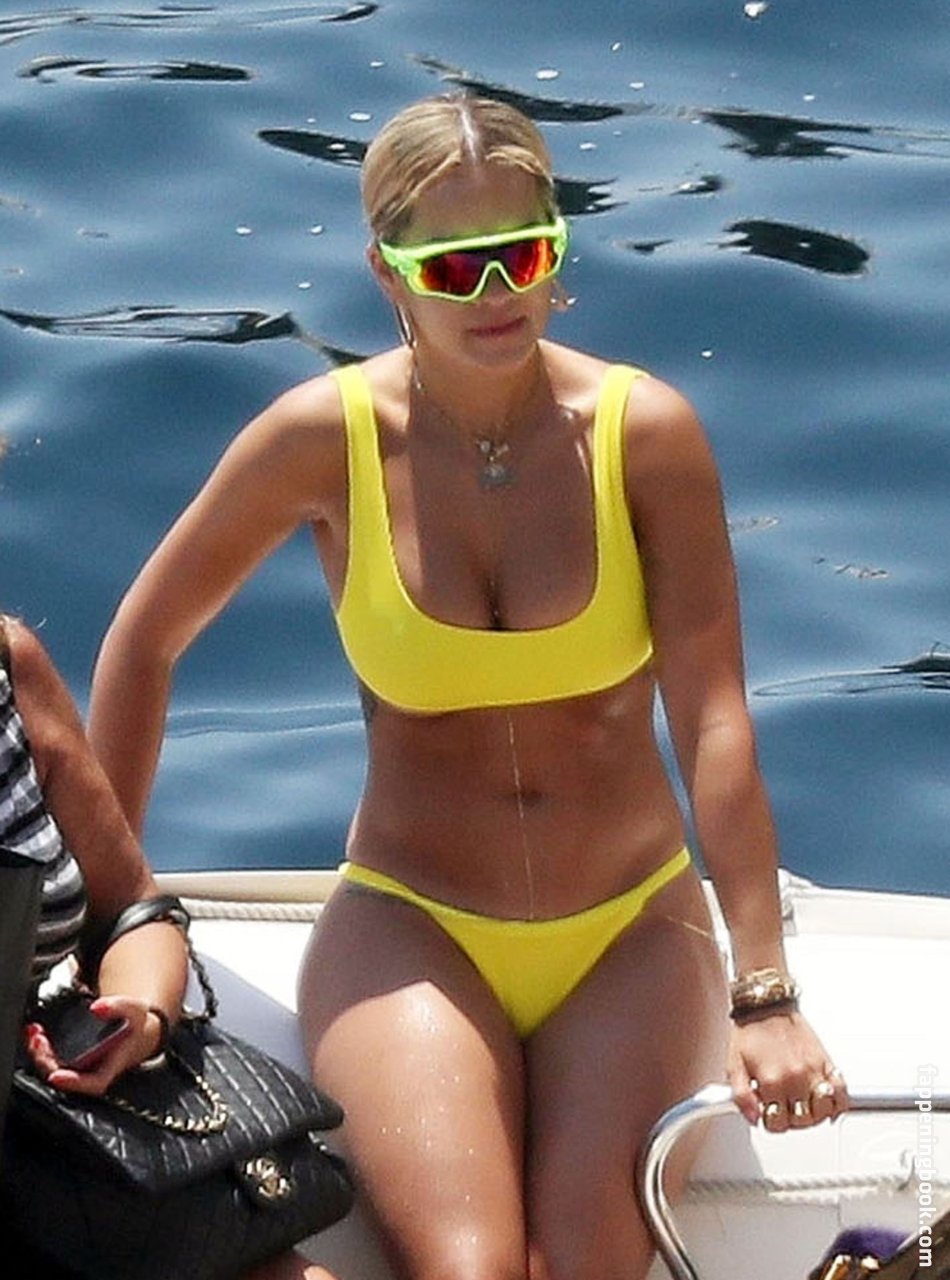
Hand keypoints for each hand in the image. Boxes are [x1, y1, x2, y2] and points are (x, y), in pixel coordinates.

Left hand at [24, 996, 166, 1096]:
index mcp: (112, 1066)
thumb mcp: (135, 1011)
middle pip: (65, 1076)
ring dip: (40, 1054)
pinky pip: (52, 1059)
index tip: (56, 1075)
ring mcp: (80, 1068)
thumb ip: (118, 1006)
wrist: (136, 1030)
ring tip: (35, 1033)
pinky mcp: (71, 1061)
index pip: (93, 1083)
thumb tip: (97, 1007)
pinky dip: (41, 1048)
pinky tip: (36, 1032)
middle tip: (39, 1039)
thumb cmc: (135, 1025)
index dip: (73, 1083)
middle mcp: (93, 1071)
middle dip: (46, 1060)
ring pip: (54, 1069)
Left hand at [728, 1008, 847, 1129]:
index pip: (778, 1123)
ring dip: (814, 1115)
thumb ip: (741, 1096)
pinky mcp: (827, 1061)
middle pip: (803, 1120)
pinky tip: (827, 1104)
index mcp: (772, 1080)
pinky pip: (842, 1091)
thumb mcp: (734, 1064)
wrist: (766, 1004)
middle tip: (783, 1109)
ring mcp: (814, 1070)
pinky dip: (839, 1103)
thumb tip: (753, 1118)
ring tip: (802, 1107)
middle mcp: (796, 1077)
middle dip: (791, 1120)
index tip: (769, 1115)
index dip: (771, 1123)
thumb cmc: (750, 1031)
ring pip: (824, 1110)